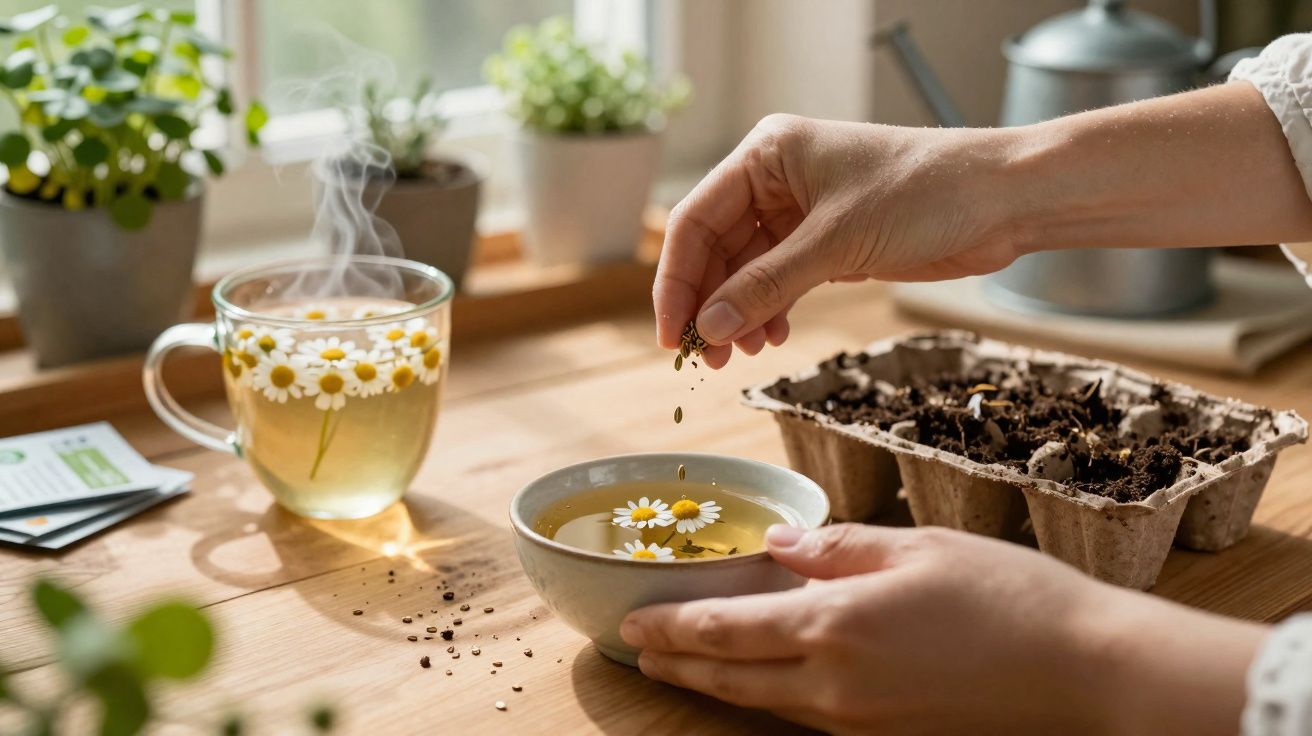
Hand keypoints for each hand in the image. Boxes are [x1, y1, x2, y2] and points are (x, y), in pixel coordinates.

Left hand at [621, 524, 1266, 734]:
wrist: (1086, 673)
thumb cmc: (1009, 598)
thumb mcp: (915, 548)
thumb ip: (835, 548)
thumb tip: (779, 546)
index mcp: (833, 626)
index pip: (724, 630)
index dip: (672, 627)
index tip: (633, 623)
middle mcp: (833, 685)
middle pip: (731, 680)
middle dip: (678, 665)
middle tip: (640, 654)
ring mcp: (860, 722)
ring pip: (766, 704)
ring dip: (719, 685)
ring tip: (688, 669)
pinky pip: (810, 718)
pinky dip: (772, 697)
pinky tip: (768, 681)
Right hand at [652, 114, 1022, 366]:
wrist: (1003, 200)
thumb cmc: (925, 193)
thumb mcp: (836, 242)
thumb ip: (767, 285)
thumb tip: (709, 328)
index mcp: (766, 154)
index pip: (695, 220)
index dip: (677, 280)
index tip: (672, 334)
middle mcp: (776, 179)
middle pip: (716, 248)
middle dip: (709, 304)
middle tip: (703, 359)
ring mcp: (802, 211)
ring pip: (746, 270)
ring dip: (738, 314)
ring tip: (740, 355)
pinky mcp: (829, 242)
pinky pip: (779, 281)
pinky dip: (770, 311)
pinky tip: (771, 337)